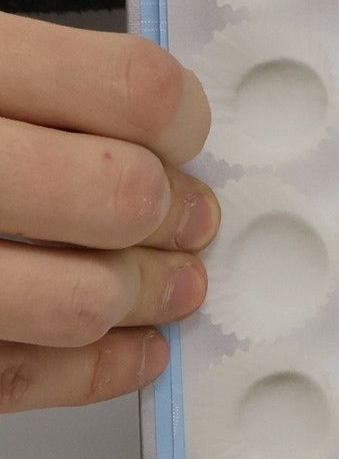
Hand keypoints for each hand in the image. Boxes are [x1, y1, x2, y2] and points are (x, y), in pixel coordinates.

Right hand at [0, 13, 218, 411]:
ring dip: (146, 297)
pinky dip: (101, 367)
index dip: (181, 120)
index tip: (183, 134)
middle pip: (121, 196)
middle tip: (189, 219)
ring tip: (167, 285)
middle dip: (175, 215)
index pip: (133, 89)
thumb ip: (44, 82)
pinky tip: (129, 344)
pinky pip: (28, 376)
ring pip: (83, 299)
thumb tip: (165, 115)